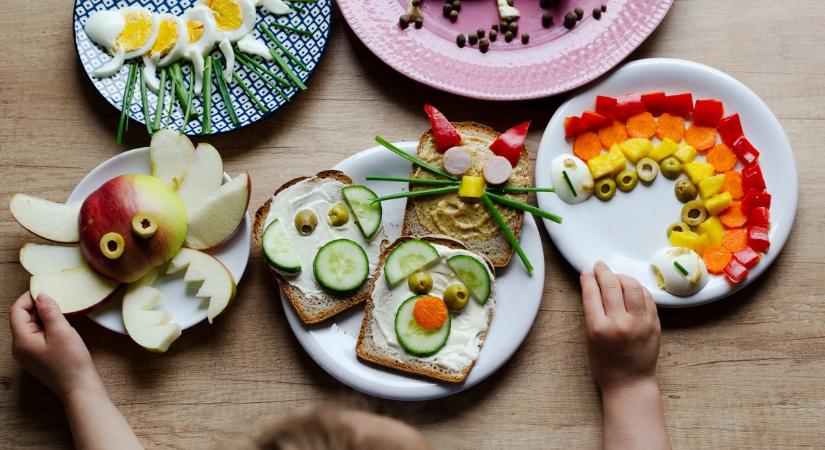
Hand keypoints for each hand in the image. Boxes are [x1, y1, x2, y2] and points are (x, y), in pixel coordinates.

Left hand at [9, 292, 102, 399]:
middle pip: (22, 318)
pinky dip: (46, 327)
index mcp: (21, 340)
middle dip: (37, 307)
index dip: (29, 298)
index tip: (46, 289)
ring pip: (30, 327)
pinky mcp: (37, 357)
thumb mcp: (61, 331)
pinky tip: (61, 328)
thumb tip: (41, 295)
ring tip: (62, 314)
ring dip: (44, 317)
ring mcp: (27, 354)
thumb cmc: (71, 361)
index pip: (16, 311)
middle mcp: (19, 348)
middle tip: (58, 301)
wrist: (79, 388)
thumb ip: (49, 311)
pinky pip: (37, 336)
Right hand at [580, 261, 660, 391]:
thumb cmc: (606, 364)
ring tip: (616, 276)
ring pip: (632, 286)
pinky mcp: (654, 324)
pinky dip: (637, 289)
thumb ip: (593, 313)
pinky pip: (646, 298)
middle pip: (611, 286)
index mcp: (598, 328)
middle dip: (603, 271)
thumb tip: (593, 287)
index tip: (586, 272)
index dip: (588, 279)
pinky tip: (631, 288)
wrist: (630, 382)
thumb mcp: (590, 339)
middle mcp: (619, 323)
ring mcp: (639, 323)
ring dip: (622, 277)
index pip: (592, 293)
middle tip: (599, 266)